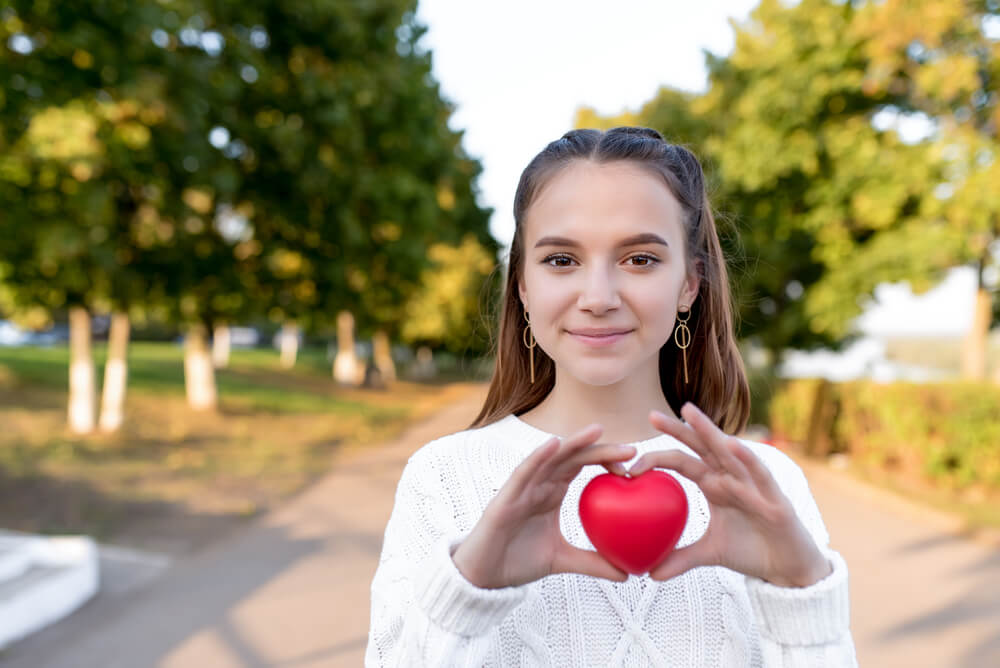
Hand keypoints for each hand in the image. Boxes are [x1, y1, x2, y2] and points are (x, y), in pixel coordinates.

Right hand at [452, 423, 636, 588]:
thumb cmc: (518, 561)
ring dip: (574, 442)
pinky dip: (538, 456)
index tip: (634, 465)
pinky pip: (523, 471)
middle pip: (572, 456)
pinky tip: (554, 444)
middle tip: (633, 448)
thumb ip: (592, 562)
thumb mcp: (562, 560)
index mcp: (552, 492)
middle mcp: (539, 483)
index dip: (606, 459)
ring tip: (598, 431)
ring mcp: (522, 487)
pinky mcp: (506, 496)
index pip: (582, 465)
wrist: (484, 576)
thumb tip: (628, 574)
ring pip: (550, 456)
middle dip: (601, 448)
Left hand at [629, 403, 831, 587]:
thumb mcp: (710, 554)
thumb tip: (650, 574)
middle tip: (651, 415)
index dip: (658, 457)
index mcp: (714, 484)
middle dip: (678, 429)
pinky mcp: (774, 497)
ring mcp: (752, 484)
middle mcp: (731, 477)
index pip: (682, 462)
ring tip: (688, 411)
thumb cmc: (751, 550)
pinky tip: (732, 444)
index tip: (629, 461)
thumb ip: (681, 558)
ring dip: (709, 431)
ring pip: (728, 451)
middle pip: (701, 447)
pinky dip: (747, 459)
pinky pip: (759, 474)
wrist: (788, 567)